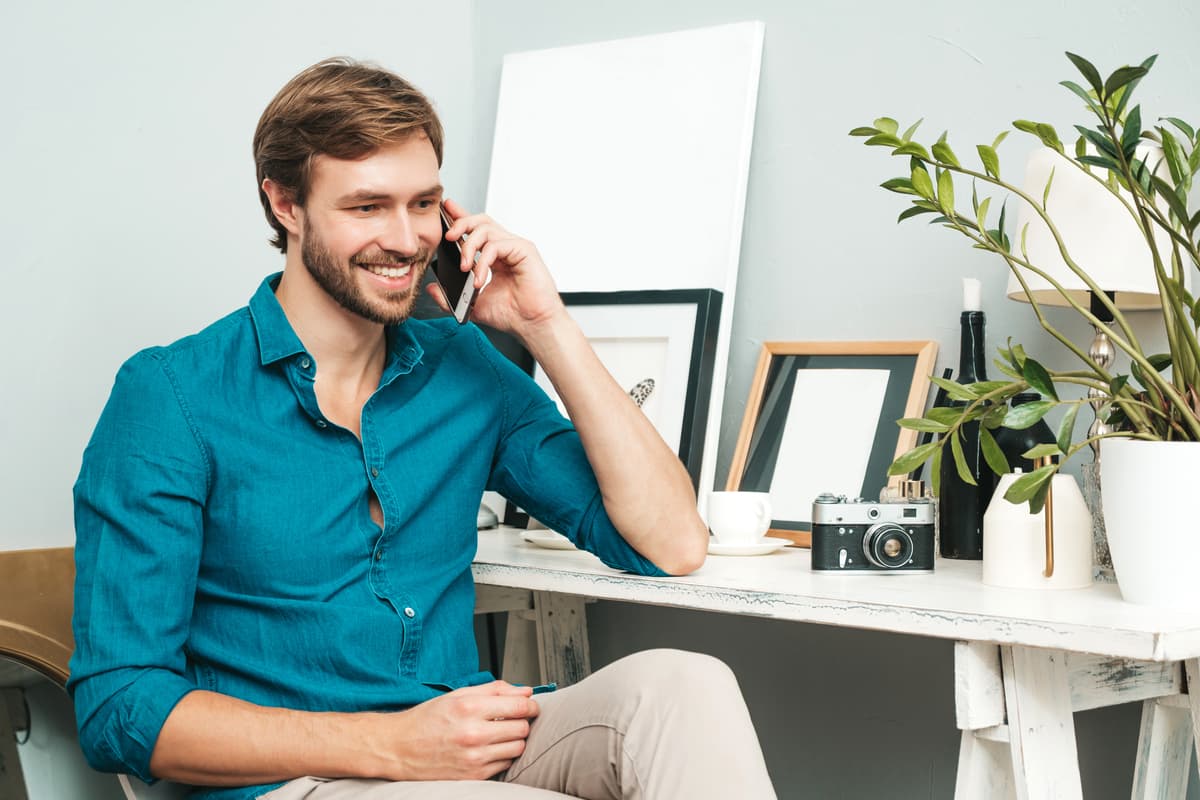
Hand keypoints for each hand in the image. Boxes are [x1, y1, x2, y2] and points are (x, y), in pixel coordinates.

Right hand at [378, 680, 538, 780]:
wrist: (399, 748)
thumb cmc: (427, 720)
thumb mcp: (458, 694)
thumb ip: (494, 690)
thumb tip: (525, 691)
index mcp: (470, 708)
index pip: (520, 706)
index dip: (531, 705)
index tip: (530, 705)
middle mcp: (473, 733)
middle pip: (522, 727)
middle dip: (522, 721)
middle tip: (513, 719)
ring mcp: (474, 757)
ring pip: (518, 747)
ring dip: (514, 740)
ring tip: (499, 734)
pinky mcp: (474, 775)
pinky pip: (505, 764)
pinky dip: (502, 755)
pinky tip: (488, 748)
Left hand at [429, 199, 566, 338]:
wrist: (532, 326)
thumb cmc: (512, 315)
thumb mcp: (472, 306)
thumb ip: (450, 297)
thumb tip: (432, 288)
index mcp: (495, 256)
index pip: (475, 230)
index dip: (460, 217)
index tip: (444, 210)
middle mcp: (506, 248)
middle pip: (481, 221)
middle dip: (460, 223)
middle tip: (447, 236)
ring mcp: (515, 247)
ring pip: (486, 230)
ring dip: (469, 247)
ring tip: (464, 268)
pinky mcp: (524, 250)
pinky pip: (496, 245)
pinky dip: (483, 261)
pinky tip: (479, 279)